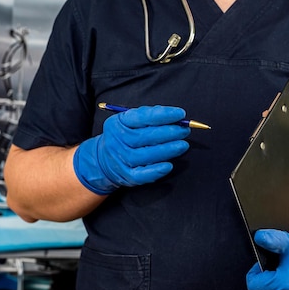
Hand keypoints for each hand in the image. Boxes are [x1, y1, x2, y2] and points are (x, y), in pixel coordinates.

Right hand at [73, 105, 190, 193]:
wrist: (104, 160)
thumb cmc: (124, 136)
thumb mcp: (129, 121)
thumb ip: (149, 117)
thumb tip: (176, 117)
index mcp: (119, 123)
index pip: (141, 117)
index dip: (163, 115)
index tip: (180, 114)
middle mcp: (117, 140)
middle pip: (144, 137)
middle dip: (168, 133)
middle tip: (184, 131)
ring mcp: (120, 159)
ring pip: (144, 155)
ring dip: (167, 150)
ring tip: (182, 145)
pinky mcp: (126, 175)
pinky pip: (141, 175)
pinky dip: (156, 171)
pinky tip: (169, 165)